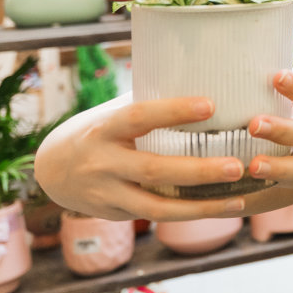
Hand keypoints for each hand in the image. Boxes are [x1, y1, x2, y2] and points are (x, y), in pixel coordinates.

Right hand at [33, 93, 250, 220]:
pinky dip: (191, 214)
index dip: (173, 110)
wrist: (52, 170)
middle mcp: (103, 162)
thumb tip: (203, 75)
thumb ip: (149, 102)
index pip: (139, 116)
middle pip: (153, 169)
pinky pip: (157, 217)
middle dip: (198, 171)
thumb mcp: (113, 112)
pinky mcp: (116, 214)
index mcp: (105, 128)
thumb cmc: (99, 130)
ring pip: (157, 206)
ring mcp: (108, 193)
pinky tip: (223, 209)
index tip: (211, 104)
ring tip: (240, 199)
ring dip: (202, 205)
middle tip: (237, 166)